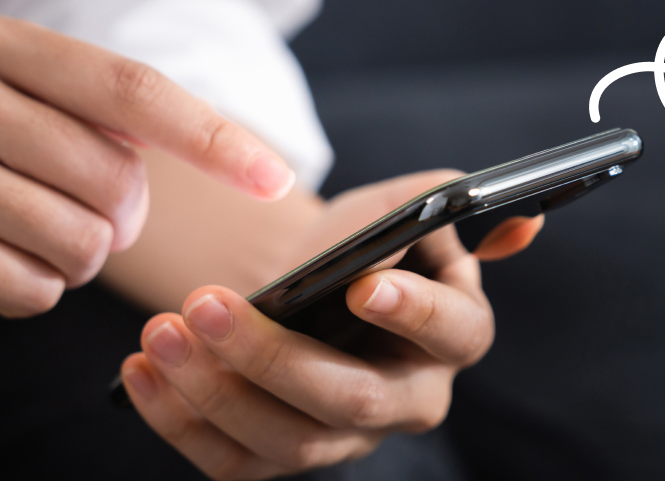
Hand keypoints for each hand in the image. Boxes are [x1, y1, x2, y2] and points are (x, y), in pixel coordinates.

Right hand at [0, 14, 293, 316]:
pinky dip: (33, 289)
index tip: (274, 178)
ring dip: (77, 256)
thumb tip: (239, 164)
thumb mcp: (28, 108)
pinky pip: (35, 288)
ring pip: (83, 239)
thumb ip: (113, 118)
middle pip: (115, 177)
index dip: (213, 138)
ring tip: (24, 233)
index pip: (134, 90)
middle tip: (75, 210)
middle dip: (120, 216)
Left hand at [119, 171, 543, 479]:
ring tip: (161, 331)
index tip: (362, 285)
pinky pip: (232, 464)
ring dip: (214, 391)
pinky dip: (180, 422)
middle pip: (350, 401)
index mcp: (451, 336)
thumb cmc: (359, 242)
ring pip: (286, 443)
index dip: (415, 313)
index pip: (454, 333)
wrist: (306, 282)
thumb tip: (521, 226)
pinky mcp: (282, 459)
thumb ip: (449, 209)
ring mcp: (343, 441)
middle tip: (206, 305)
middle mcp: (406, 400)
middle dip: (274, 358)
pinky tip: (142, 371)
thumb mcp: (407, 209)